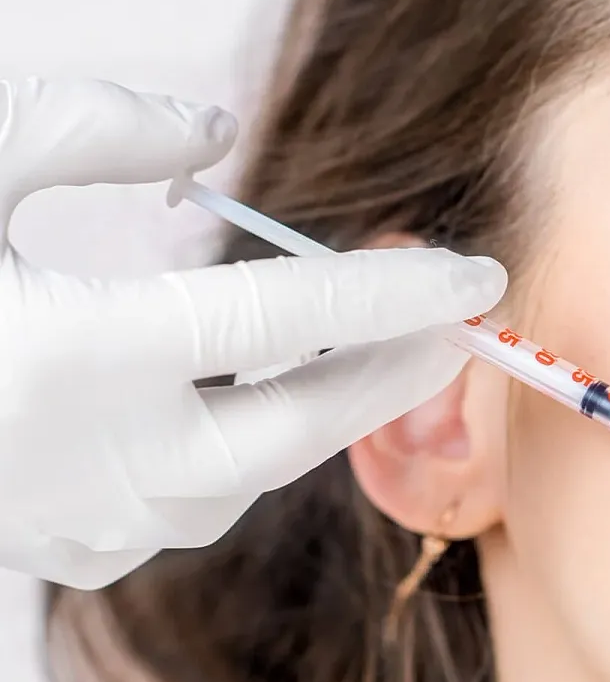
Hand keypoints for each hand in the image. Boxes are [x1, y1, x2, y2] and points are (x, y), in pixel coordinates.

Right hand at [0, 77, 506, 589]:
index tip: (476, 273)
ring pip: (255, 477)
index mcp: (76, 356)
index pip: (291, 318)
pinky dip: (242, 455)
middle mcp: (93, 460)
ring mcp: (78, 523)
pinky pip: (193, 510)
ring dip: (320, 418)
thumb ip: (90, 127)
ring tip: (367, 355)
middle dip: (393, 375)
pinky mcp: (61, 554)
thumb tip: (213, 136)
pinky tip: (251, 402)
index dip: (397, 292)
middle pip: (303, 425)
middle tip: (456, 325)